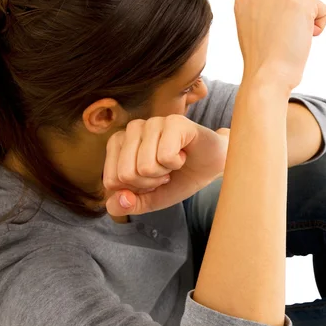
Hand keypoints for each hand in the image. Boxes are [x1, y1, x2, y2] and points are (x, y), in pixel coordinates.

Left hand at [103, 115, 228, 215]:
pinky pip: (164, 156)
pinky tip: (183, 154)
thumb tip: (116, 202)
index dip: (136, 190)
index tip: (152, 180)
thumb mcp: (152, 198)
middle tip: (165, 172)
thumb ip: (130, 204)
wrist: (213, 166)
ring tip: (174, 162)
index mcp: (119, 144)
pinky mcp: (174, 122)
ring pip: (144, 166)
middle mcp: (132, 129)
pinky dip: (177, 163)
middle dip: (150, 183)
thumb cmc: (180, 177)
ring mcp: (153, 122)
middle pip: (126, 175)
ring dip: (165, 173)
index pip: (111, 181)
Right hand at [234, 0, 325, 91]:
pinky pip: (323, 10)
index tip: (268, 39)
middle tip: (278, 42)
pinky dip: (319, 27)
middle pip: (291, 2)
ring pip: (306, 6)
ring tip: (287, 41)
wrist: (266, 75)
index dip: (276, 24)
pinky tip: (302, 38)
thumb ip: (263, 14)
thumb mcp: (253, 31)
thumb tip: (282, 13)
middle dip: (290, 22)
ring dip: (303, 25)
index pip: (275, 3)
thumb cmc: (262, 62)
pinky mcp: (299, 2)